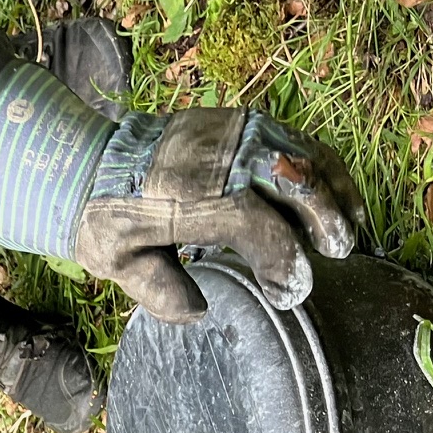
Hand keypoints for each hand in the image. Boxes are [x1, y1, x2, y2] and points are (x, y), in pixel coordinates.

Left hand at [75, 108, 365, 321]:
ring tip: (352, 221)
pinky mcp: (232, 121)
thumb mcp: (118, 264)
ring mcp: (227, 132)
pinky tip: (329, 188)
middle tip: (340, 251)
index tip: (291, 291)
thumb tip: (201, 310)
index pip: (257, 227)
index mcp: (188, 196)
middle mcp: (216, 158)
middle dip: (324, 216)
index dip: (283, 261)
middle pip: (291, 179)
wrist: (80, 160)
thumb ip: (160, 291)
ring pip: (297, 152)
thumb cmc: (100, 219)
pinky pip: (287, 137)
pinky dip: (315, 162)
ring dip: (331, 186)